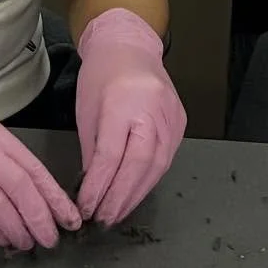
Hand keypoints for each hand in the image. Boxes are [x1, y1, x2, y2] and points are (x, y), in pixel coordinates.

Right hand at [0, 109, 81, 249]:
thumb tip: (30, 196)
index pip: (32, 165)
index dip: (54, 194)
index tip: (70, 216)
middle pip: (24, 185)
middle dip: (44, 215)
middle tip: (54, 237)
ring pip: (5, 204)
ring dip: (22, 228)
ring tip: (31, 244)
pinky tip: (6, 241)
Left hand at [74, 8, 185, 224]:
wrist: (130, 48)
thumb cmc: (102, 77)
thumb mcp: (87, 113)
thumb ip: (93, 152)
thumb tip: (93, 190)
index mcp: (123, 103)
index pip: (112, 155)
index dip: (99, 186)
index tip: (87, 207)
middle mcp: (152, 109)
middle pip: (140, 164)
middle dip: (121, 197)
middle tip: (105, 219)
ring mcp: (171, 115)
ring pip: (158, 165)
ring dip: (137, 194)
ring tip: (118, 213)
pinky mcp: (181, 121)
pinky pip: (167, 157)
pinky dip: (150, 178)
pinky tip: (136, 192)